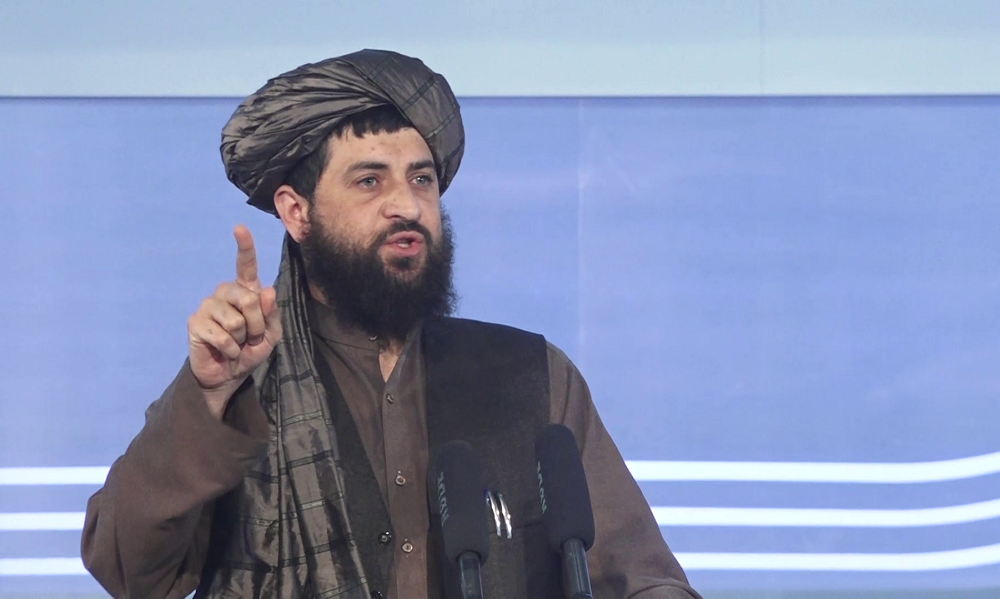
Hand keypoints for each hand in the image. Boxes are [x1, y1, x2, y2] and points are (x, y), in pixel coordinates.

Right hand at [187, 225, 281, 417]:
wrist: (227, 375)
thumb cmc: (250, 350)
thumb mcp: (270, 334)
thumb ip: (271, 314)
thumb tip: (267, 290)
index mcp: (245, 292)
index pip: (246, 266)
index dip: (244, 247)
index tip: (240, 228)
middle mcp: (225, 293)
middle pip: (249, 299)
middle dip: (256, 325)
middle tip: (250, 338)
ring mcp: (208, 306)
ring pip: (236, 320)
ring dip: (242, 339)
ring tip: (237, 344)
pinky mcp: (195, 323)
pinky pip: (223, 336)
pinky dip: (230, 349)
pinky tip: (224, 351)